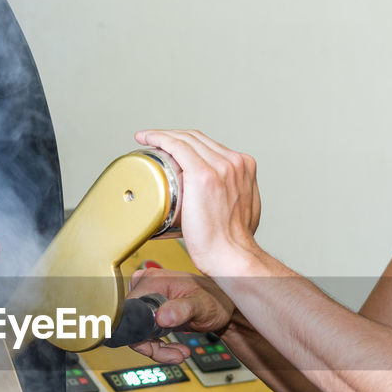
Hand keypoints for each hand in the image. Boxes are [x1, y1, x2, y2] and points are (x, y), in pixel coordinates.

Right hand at [125, 266, 234, 363]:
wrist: (223, 306)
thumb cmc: (216, 300)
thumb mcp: (202, 305)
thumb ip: (183, 310)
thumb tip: (162, 316)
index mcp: (153, 281)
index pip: (130, 313)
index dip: (139, 334)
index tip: (154, 348)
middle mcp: (146, 287)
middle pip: (133, 324)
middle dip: (151, 345)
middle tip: (172, 355)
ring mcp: (149, 298)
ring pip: (139, 332)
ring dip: (157, 349)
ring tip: (178, 354)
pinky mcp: (153, 310)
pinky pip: (147, 333)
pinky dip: (159, 346)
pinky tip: (176, 350)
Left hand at [133, 129, 261, 274]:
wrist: (232, 255)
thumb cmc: (231, 242)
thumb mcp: (243, 210)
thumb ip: (234, 198)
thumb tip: (220, 201)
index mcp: (244, 167)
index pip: (210, 145)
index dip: (187, 141)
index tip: (172, 147)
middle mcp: (234, 163)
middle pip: (197, 139)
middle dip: (173, 137)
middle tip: (155, 143)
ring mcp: (220, 167)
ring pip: (186, 139)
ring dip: (163, 135)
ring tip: (147, 140)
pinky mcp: (203, 175)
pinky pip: (177, 146)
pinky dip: (159, 138)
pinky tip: (147, 138)